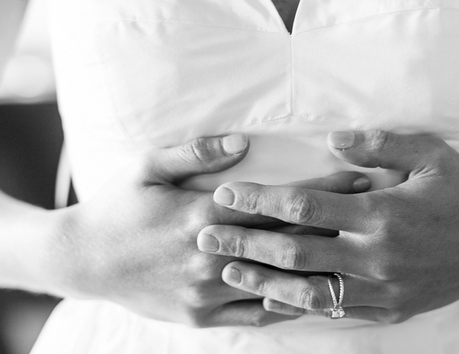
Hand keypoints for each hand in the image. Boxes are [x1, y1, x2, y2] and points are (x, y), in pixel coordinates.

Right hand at [45, 134, 369, 327]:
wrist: (84, 260)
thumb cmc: (118, 207)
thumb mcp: (146, 167)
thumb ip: (195, 152)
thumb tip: (240, 141)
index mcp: (202, 214)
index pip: (276, 202)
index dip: (321, 192)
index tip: (356, 180)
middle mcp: (211, 255)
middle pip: (286, 242)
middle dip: (334, 227)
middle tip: (375, 217)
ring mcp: (207, 291)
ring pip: (277, 282)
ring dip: (320, 269)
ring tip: (359, 257)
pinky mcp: (201, 317)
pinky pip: (255, 315)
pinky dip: (288, 306)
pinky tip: (317, 298)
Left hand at [197, 130, 458, 322]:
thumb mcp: (429, 153)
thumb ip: (379, 144)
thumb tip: (331, 138)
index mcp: (383, 213)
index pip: (306, 207)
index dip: (261, 200)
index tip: (226, 194)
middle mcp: (378, 256)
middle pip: (296, 253)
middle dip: (245, 243)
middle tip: (204, 237)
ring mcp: (383, 289)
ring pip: (310, 290)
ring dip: (263, 280)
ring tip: (227, 270)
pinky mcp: (389, 310)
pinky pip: (336, 310)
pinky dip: (300, 305)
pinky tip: (271, 298)